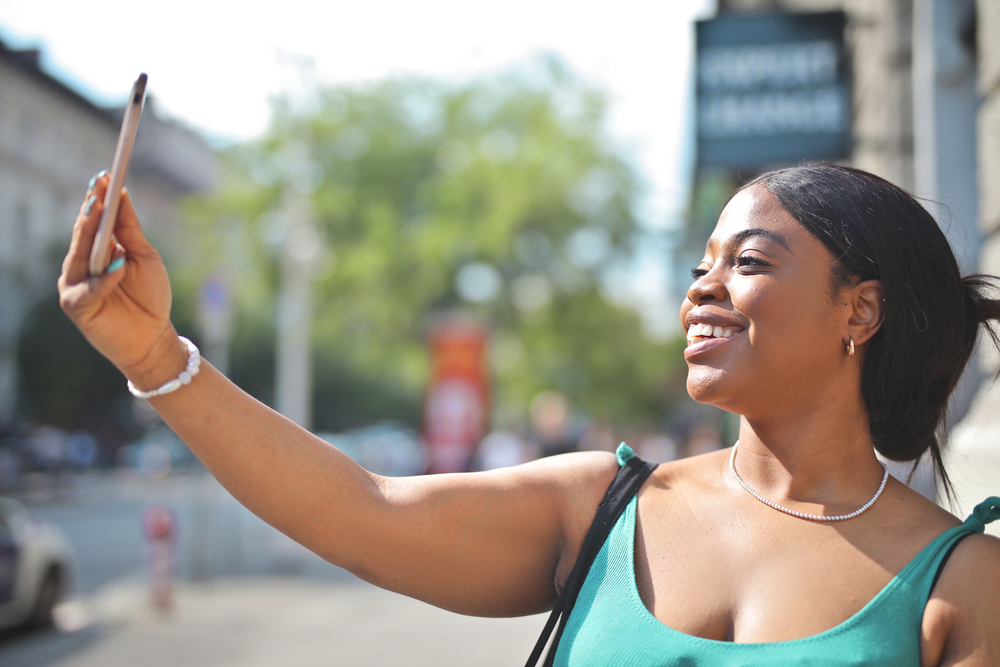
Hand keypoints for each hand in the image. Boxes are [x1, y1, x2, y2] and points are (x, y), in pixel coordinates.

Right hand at [57, 173, 183, 388]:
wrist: (153, 338)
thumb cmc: (150, 297)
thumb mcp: (144, 257)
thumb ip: (130, 230)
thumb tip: (122, 195)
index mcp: (97, 252)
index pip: (93, 221)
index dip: (98, 199)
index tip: (105, 176)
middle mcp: (81, 265)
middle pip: (83, 234)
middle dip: (91, 210)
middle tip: (99, 188)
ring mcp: (75, 285)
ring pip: (79, 255)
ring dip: (90, 234)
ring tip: (99, 210)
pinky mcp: (77, 306)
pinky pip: (88, 288)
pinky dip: (104, 277)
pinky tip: (118, 264)